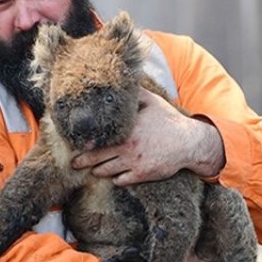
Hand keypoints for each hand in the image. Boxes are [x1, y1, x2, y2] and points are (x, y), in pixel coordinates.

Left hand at [70, 89, 225, 185]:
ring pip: (105, 171)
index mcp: (125, 128)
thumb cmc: (168, 120)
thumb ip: (134, 94)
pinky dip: (115, 178)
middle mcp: (126, 147)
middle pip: (94, 158)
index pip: (97, 138)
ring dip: (97, 170)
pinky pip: (120, 181)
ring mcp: (133, 162)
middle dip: (81, 162)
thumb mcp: (151, 102)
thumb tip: (121, 81)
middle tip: (73, 163)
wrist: (188, 142)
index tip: (75, 143)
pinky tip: (113, 174)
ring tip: (92, 168)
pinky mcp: (141, 175)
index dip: (84, 142)